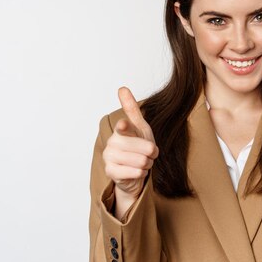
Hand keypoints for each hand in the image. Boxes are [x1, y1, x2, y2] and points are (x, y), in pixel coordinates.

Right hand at [103, 87, 157, 215]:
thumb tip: (122, 88)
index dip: (125, 127)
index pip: (123, 127)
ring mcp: (109, 157)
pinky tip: (136, 171)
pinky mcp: (110, 172)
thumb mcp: (140, 126)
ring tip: (142, 162)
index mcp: (121, 129)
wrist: (134, 170)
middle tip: (148, 153)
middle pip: (146, 148)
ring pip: (142, 161)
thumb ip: (131, 109)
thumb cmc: (139, 146)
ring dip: (147, 164)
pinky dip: (141, 173)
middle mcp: (112, 142)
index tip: (124, 125)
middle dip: (152, 153)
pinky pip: (136, 172)